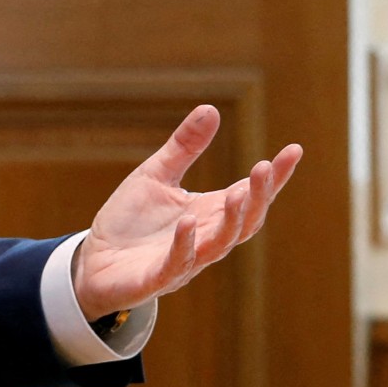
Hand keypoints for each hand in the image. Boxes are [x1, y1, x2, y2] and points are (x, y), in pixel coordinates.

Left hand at [73, 104, 300, 321]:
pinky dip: (185, 244)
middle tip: (266, 168)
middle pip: (244, 221)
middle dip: (259, 197)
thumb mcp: (156, 175)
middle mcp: (205, 239)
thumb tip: (211, 108)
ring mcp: (185, 261)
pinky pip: (177, 263)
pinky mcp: (157, 278)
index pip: (249, 195)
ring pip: (219, 244)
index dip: (273, 177)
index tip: (293, 151)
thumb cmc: (129, 222)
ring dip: (231, 221)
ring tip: (239, 194)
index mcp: (209, 213)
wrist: (94, 262)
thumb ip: (184, 147)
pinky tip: (189, 222)